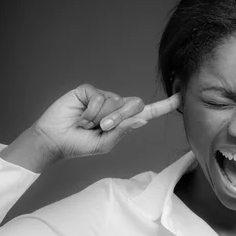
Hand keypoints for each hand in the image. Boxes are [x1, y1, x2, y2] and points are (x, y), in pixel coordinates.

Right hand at [32, 84, 180, 160]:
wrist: (55, 141)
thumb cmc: (80, 144)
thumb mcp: (105, 143)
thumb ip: (123, 130)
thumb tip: (143, 118)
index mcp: (123, 121)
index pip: (147, 111)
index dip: (164, 105)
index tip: (181, 97)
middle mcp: (115, 106)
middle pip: (134, 104)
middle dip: (120, 118)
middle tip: (102, 127)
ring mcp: (102, 97)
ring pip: (115, 101)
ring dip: (101, 116)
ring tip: (86, 123)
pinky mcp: (88, 91)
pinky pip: (99, 96)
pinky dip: (90, 110)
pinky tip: (80, 116)